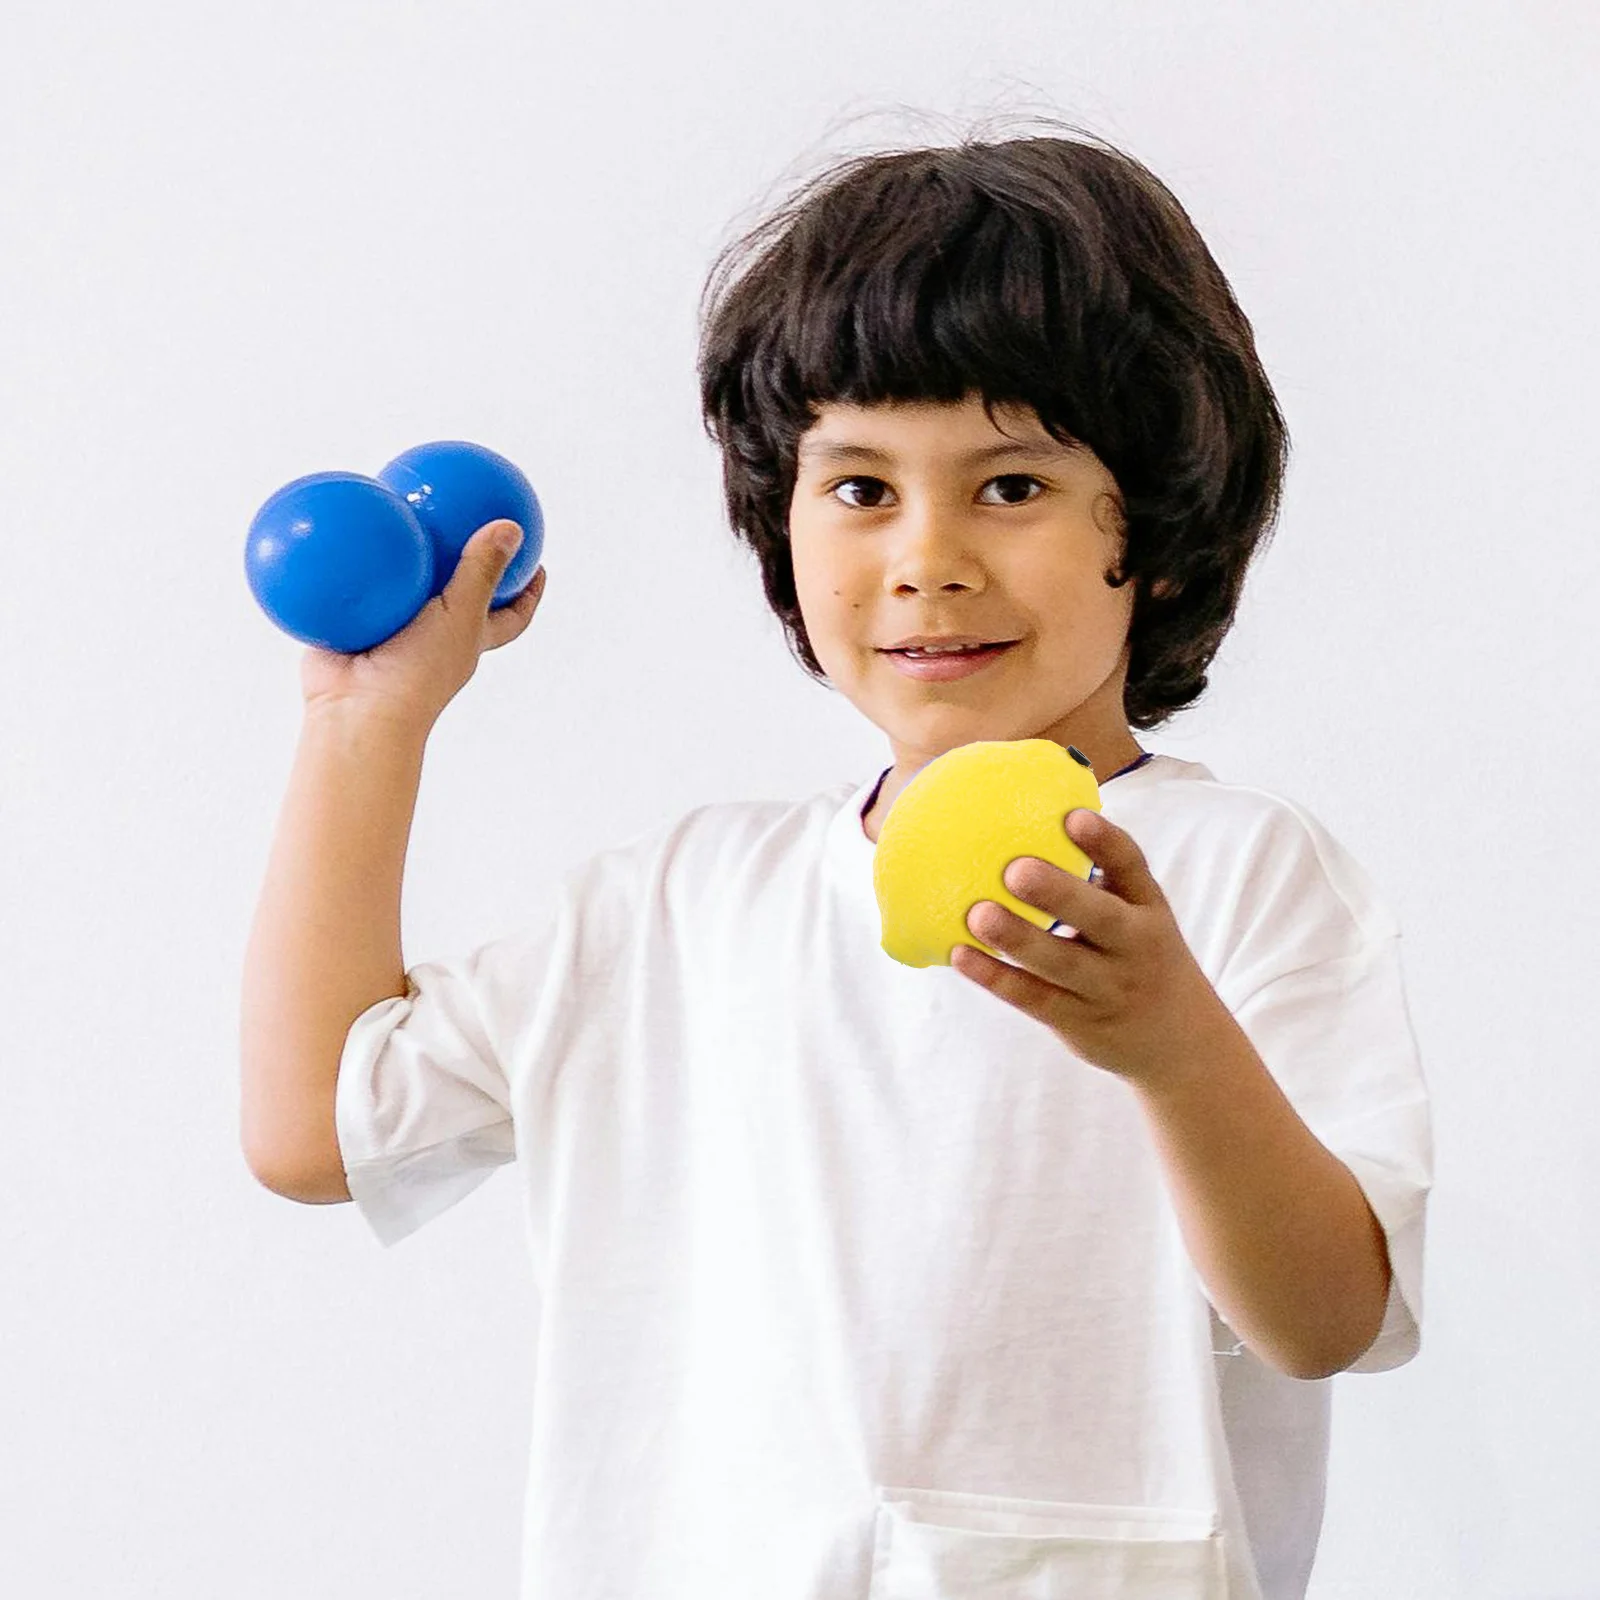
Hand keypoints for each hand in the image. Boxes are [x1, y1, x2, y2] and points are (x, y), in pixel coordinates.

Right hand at [299, 520, 545, 732]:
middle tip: (460, 523)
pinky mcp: (351, 630)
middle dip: (460, 568)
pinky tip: (339, 536)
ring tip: (397, 514)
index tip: (538, 564)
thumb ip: (483, 572)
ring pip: (401, 591)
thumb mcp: (460, 616)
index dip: (528, 594)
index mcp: (467, 639)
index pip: (509, 617)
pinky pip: (350, 593)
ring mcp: (391, 634)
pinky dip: (346, 568)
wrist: (354, 709)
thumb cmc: (417, 672)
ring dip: (399, 560)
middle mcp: (432, 637)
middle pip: (457, 598)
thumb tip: (513, 527)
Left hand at [952, 808, 1231, 1085]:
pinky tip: (961, 955)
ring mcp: (1109, 989)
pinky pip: (1034, 998)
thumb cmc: (1138, 956)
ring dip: (1018, 939)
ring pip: (1061, 964)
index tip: (1074, 817)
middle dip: (1060, 894)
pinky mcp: (1080, 1022)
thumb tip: (1031, 815)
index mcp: (1149, 909)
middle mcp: (1135, 948)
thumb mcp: (1137, 914)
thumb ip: (1099, 876)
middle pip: (1102, 919)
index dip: (1105, 843)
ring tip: (977, 914)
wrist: (1179, 1042)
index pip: (1133, 869)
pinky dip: (996, 977)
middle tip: (1015, 869)